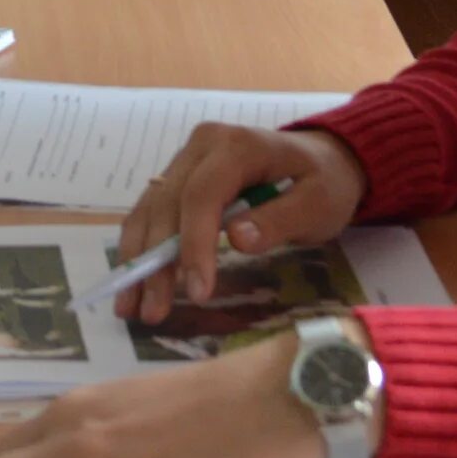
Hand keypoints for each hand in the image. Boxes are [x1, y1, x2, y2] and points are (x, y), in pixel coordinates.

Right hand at [117, 124, 364, 325]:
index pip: (202, 195)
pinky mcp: (179, 177)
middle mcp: (201, 146)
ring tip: (132, 306)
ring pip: (150, 209)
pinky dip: (140, 246)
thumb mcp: (318, 203)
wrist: (323, 158)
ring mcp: (186, 160)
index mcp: (236, 145)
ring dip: (138, 259)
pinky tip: (133, 281)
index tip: (197, 292)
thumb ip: (279, 220)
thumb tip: (236, 239)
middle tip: (152, 312)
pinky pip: (152, 211)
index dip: (193, 244)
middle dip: (157, 262)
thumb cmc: (324, 182)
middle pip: (168, 205)